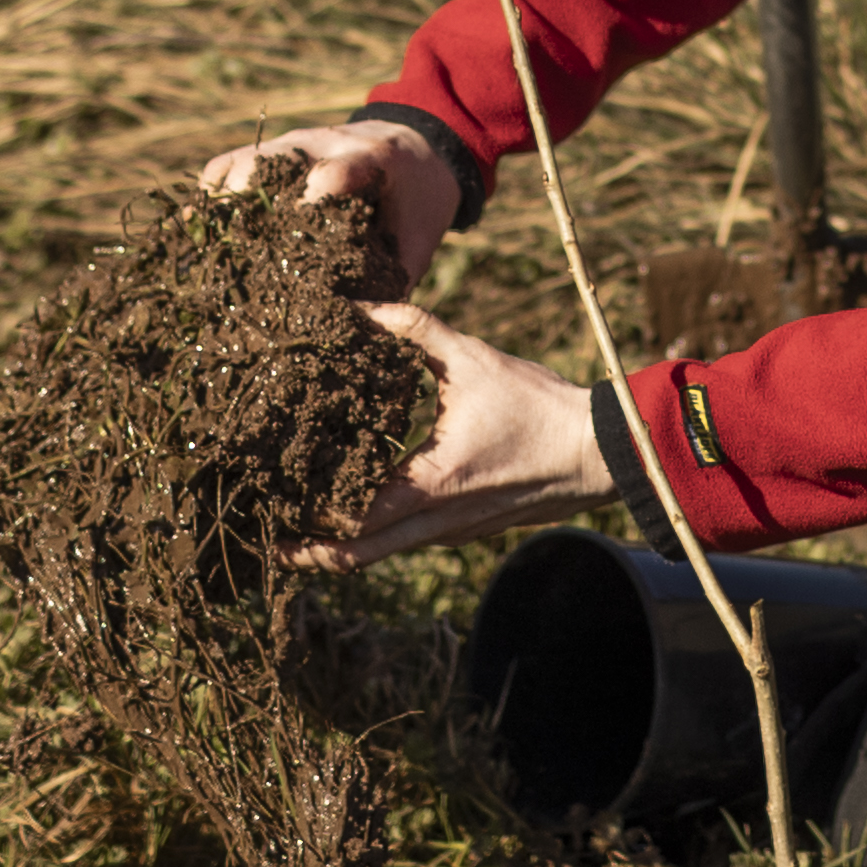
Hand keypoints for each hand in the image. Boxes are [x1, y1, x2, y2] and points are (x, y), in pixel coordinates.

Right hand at [204, 117, 462, 287]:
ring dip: (223, 210)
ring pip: (238, 165)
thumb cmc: (416, 205)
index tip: (300, 238)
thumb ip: (389, 282)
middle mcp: (323, 145)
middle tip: (244, 264)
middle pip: (268, 165)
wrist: (416, 150)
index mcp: (370, 162)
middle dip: (250, 211)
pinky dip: (211, 199)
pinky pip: (225, 166)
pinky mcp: (269, 150)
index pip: (336, 173)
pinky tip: (207, 237)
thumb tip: (354, 337)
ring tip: (218, 257)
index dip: (315, 200)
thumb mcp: (416, 240)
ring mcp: (291, 144)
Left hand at [283, 304, 615, 568]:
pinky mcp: (464, 530)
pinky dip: (375, 533)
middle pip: (353, 558)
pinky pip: (406, 541)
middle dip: (308, 552)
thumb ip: (417, 330)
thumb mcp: (474, 360)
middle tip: (270, 537)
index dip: (304, 523)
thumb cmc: (539, 409)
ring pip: (380, 554)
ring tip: (300, 523)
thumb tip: (364, 308)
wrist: (597, 453)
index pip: (350, 522)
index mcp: (429, 484)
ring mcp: (450, 532)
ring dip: (340, 543)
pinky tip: (361, 504)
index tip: (269, 512)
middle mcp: (435, 522)